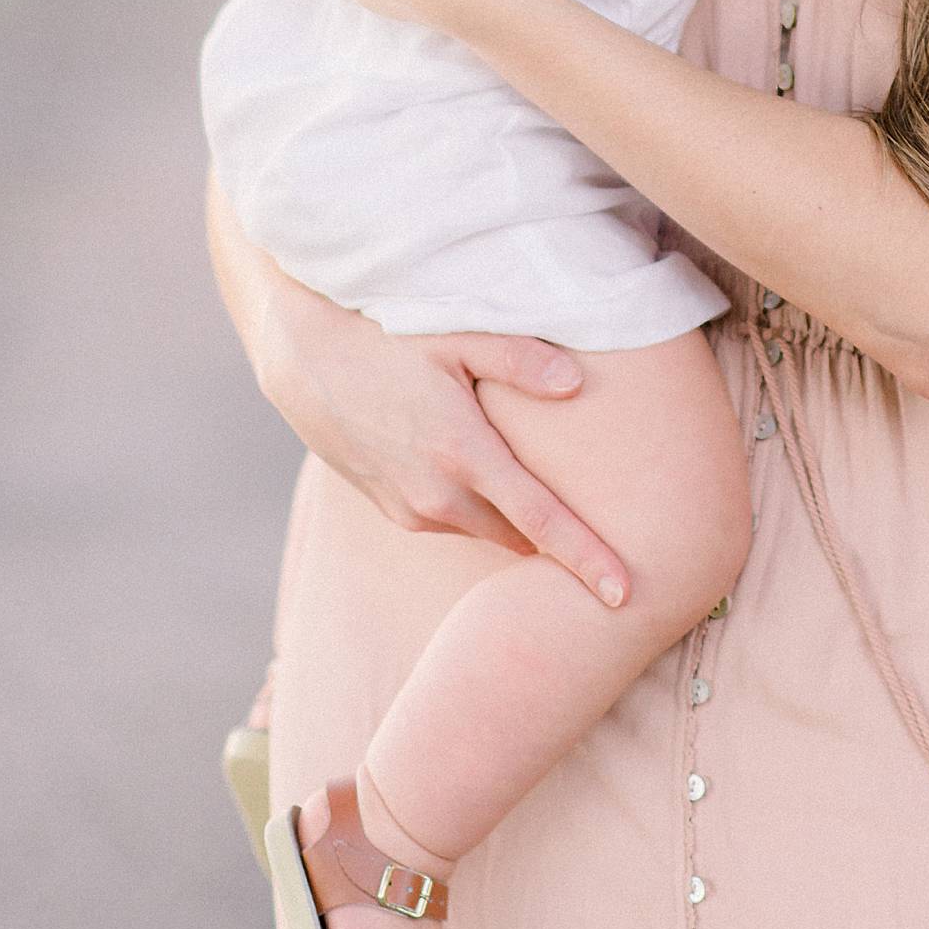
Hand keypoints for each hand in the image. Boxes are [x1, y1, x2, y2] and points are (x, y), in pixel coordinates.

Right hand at [252, 280, 632, 606]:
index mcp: (463, 454)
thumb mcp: (455, 334)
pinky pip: (451, 520)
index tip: (625, 594)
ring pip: (484, 528)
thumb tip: (577, 383)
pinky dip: (474, 506)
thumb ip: (519, 359)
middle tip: (600, 529)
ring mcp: (410, 509)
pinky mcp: (392, 510)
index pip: (540, 522)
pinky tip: (477, 469)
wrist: (304, 358)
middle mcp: (437, 495)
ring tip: (535, 484)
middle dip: (555, 541)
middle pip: (518, 536)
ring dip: (510, 516)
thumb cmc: (386, 336)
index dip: (586, 559)